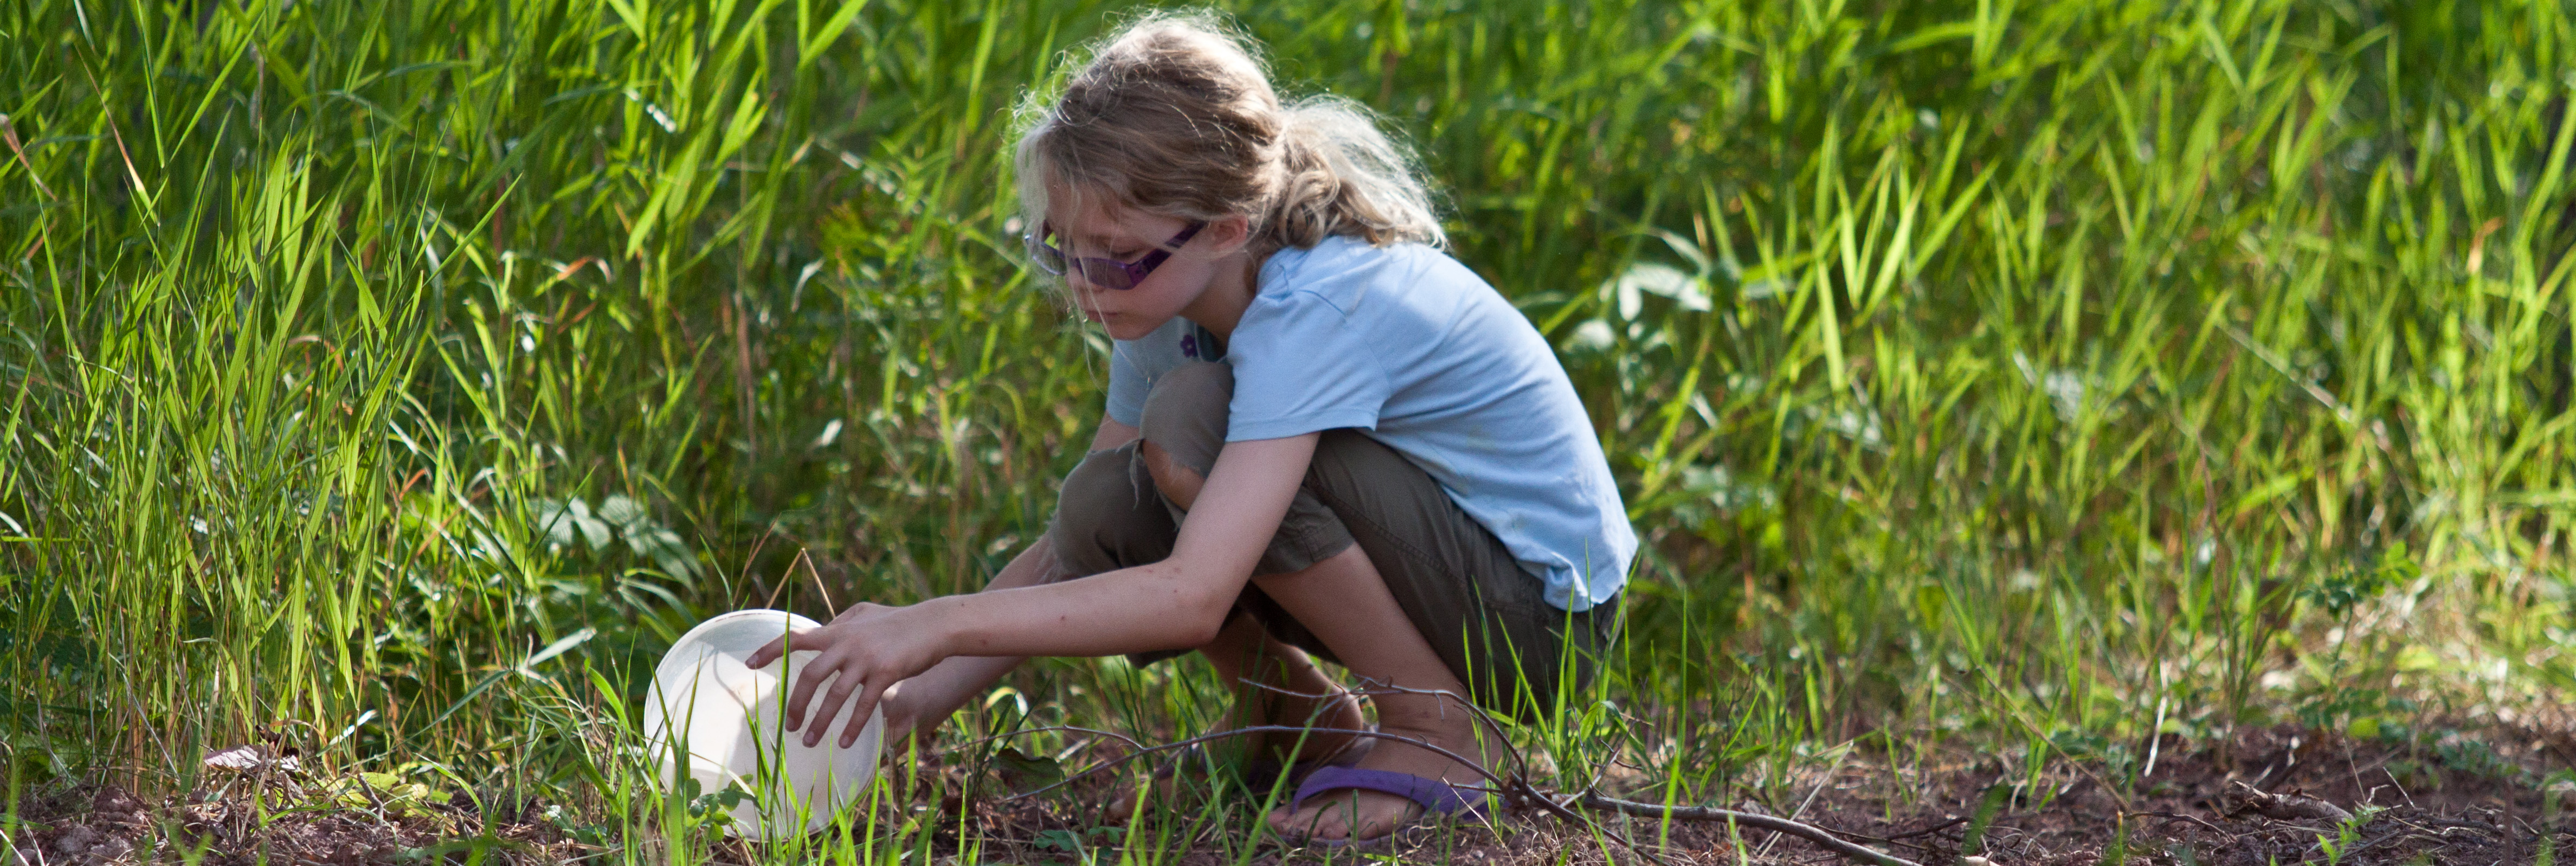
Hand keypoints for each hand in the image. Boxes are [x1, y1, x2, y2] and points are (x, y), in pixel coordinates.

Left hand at [743, 603, 948, 748]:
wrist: (935, 624)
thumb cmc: (900, 621)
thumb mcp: (865, 614)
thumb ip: (841, 624)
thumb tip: (822, 631)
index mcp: (838, 631)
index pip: (795, 638)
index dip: (770, 650)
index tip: (749, 663)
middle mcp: (847, 644)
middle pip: (810, 675)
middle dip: (795, 703)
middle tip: (789, 724)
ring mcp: (866, 659)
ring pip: (835, 695)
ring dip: (820, 721)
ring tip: (809, 741)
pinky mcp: (886, 673)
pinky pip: (864, 705)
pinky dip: (853, 726)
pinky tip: (845, 743)